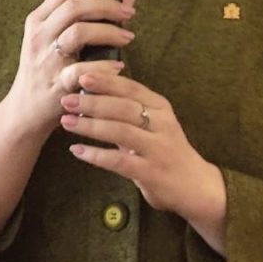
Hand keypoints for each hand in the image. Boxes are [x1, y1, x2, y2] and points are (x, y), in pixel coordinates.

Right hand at [2, 0, 134, 139]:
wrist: (24, 111)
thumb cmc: (45, 71)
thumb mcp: (48, 39)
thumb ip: (69, 20)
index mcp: (39, 20)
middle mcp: (40, 36)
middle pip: (74, 6)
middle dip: (106, 5)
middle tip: (129, 12)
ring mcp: (46, 60)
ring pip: (79, 32)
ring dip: (109, 32)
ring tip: (128, 37)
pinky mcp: (57, 84)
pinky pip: (82, 70)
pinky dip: (104, 68)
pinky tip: (118, 67)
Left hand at [61, 70, 227, 233]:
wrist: (196, 186)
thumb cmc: (167, 151)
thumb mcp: (155, 125)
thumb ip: (129, 111)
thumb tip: (92, 93)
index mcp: (162, 108)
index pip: (132, 88)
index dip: (106, 82)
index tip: (82, 75)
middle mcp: (162, 125)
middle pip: (123, 108)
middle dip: (93, 102)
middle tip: (66, 100)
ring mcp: (158, 149)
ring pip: (120, 132)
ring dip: (90, 126)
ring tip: (67, 122)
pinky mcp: (151, 172)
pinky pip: (119, 161)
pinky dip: (96, 155)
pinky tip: (77, 150)